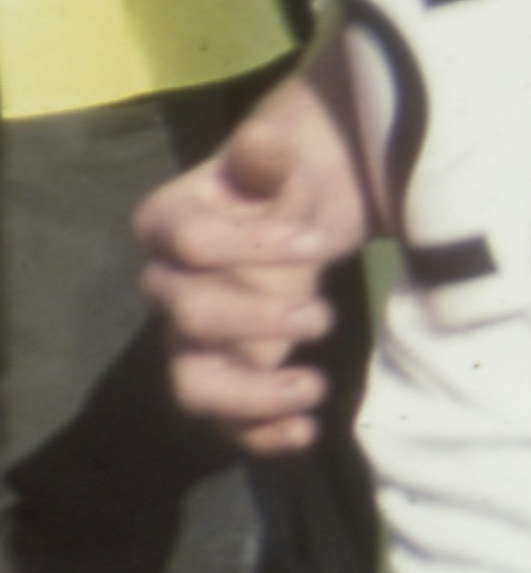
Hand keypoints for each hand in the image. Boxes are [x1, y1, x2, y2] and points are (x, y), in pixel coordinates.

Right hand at [137, 62, 373, 447]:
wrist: (287, 221)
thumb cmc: (274, 188)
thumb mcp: (277, 164)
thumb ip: (268, 157)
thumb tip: (262, 136)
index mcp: (169, 224)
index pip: (191, 243)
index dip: (252, 247)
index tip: (316, 242)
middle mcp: (167, 286)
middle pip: (191, 316)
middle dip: (257, 320)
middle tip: (322, 314)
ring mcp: (189, 339)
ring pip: (192, 384)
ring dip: (251, 395)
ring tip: (314, 387)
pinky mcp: (221, 376)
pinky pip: (225, 420)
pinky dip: (260, 436)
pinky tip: (307, 432)